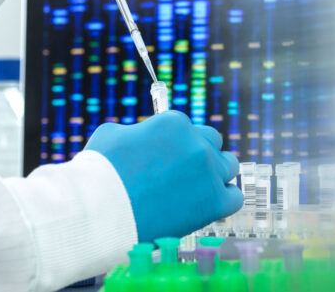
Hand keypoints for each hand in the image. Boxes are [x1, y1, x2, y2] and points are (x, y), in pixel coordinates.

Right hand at [85, 111, 242, 242]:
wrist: (102, 210)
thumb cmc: (100, 171)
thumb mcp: (113, 134)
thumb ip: (137, 131)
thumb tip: (142, 137)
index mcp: (174, 122)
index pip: (185, 126)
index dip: (174, 142)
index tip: (166, 155)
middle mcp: (196, 143)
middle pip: (211, 141)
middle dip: (198, 152)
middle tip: (181, 170)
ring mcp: (208, 172)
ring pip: (228, 165)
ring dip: (214, 173)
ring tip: (195, 188)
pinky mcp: (214, 202)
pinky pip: (234, 196)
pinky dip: (223, 198)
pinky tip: (207, 203)